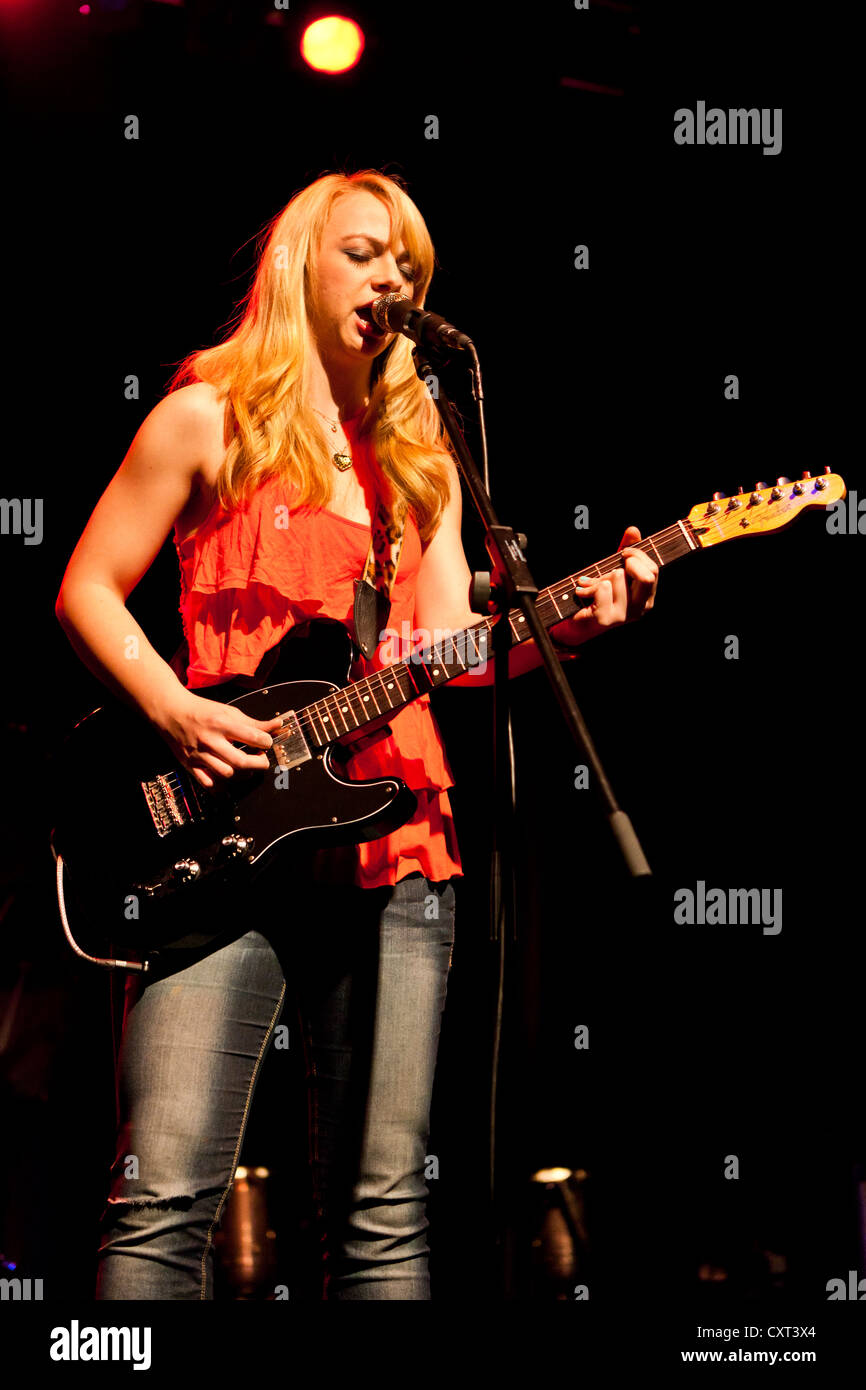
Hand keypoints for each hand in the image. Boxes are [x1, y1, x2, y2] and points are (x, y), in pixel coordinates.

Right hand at [152, 688, 284, 788]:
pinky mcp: (190, 765)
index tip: (266, 743)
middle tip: (262, 760)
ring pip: (226, 774)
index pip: (253, 737)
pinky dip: (220, 786)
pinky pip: (208, 784)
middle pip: (241, 761)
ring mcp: (199, 755)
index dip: (266, 742)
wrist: (171, 713)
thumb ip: (254, 723)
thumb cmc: (203, 711)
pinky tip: (227, 778)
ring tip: (245, 767)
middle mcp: (210, 740)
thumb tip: (278, 726)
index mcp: (221, 723)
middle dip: (259, 764)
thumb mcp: (229, 712)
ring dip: (241, 774)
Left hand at [551, 525, 658, 646]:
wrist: (577, 623)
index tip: (624, 552)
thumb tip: (633, 529)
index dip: (638, 555)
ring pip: (618, 577)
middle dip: (628, 563)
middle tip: (615, 565)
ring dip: (601, 576)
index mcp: (647, 598)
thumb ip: (628, 551)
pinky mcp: (605, 619)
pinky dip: (589, 586)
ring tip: (592, 585)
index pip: (653, 570)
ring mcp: (624, 616)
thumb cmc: (599, 595)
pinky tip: (583, 592)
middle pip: (647, 576)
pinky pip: (602, 588)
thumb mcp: (614, 570)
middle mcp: (640, 609)